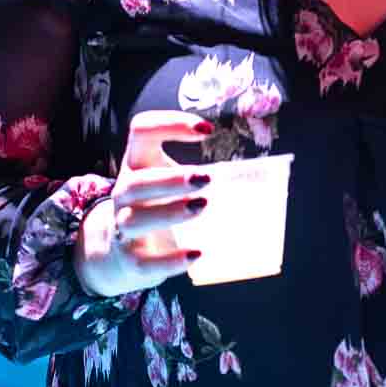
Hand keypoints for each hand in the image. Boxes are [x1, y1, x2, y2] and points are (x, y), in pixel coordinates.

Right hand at [72, 110, 214, 297]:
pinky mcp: (131, 260)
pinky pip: (144, 262)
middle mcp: (124, 193)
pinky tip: (196, 255)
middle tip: (207, 178)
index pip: (140, 131)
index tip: (207, 130)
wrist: (124, 253)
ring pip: (134, 219)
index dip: (168, 123)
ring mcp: (123, 227)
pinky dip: (170, 261)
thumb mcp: (171, 183)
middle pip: (136, 182)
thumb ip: (200, 174)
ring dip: (169, 212)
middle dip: (170, 179)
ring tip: (203, 205)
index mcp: (137, 164)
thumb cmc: (157, 207)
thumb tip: (262, 175)